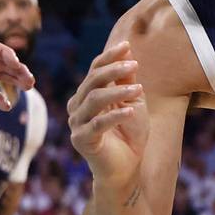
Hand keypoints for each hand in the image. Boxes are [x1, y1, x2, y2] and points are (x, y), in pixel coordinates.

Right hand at [68, 40, 147, 186]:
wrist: (126, 168)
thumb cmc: (129, 135)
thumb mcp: (133, 102)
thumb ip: (127, 80)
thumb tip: (127, 52)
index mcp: (86, 96)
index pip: (95, 70)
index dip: (109, 57)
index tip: (126, 46)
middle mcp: (77, 107)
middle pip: (92, 82)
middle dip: (113, 70)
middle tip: (134, 65)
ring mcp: (76, 124)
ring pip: (94, 99)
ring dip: (118, 92)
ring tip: (138, 89)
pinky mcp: (81, 140)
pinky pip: (98, 124)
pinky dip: (116, 117)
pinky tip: (132, 112)